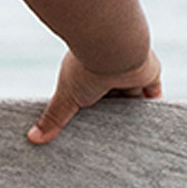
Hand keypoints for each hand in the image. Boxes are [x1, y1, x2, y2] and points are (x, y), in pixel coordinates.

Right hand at [27, 47, 161, 144]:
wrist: (112, 49)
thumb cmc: (85, 68)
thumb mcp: (67, 98)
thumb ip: (53, 118)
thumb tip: (32, 138)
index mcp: (90, 71)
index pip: (92, 94)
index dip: (92, 108)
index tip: (90, 126)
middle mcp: (111, 70)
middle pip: (114, 97)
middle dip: (113, 112)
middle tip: (112, 135)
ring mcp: (131, 73)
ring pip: (134, 95)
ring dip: (134, 110)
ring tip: (133, 135)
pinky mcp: (149, 75)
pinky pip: (154, 92)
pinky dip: (154, 105)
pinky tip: (154, 121)